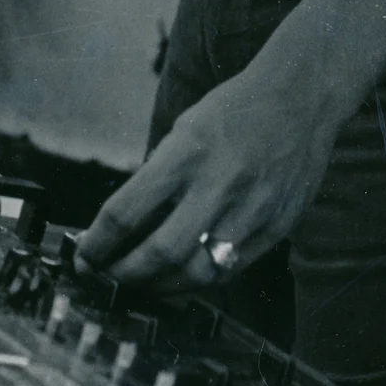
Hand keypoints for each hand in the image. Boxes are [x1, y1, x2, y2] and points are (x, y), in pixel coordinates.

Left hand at [75, 56, 351, 294]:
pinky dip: (200, 280)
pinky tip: (183, 278)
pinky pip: (231, 269)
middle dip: (124, 274)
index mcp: (187, 153)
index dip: (98, 243)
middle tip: (107, 277)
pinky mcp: (276, 227)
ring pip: (197, 272)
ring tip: (142, 284)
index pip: (127, 211)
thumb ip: (160, 177)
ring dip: (161, 287)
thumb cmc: (234, 110)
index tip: (85, 255)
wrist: (300, 98)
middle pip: (160, 253)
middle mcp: (219, 184)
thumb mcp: (185, 129)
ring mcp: (252, 210)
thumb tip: (124, 227)